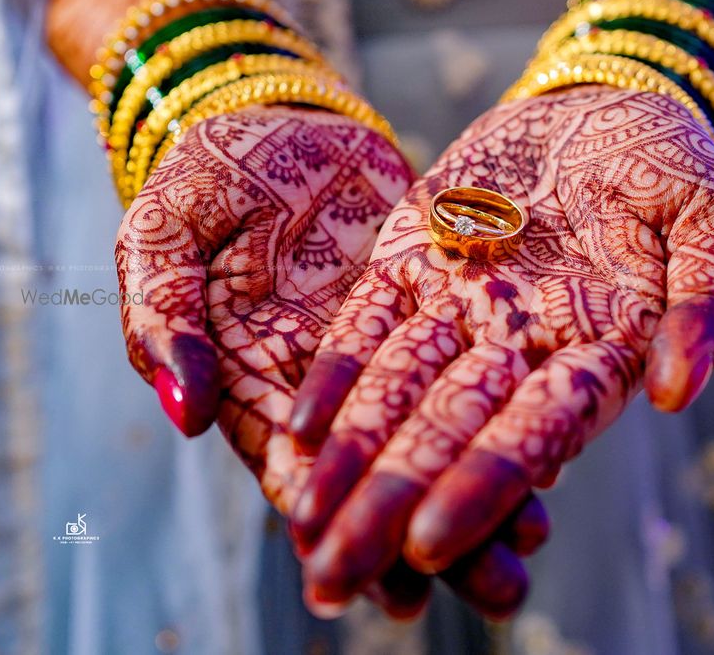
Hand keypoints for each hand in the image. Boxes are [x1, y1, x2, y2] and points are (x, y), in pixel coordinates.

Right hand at [114, 105, 546, 617]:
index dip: (344, 529)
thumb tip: (186, 413)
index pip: (301, 472)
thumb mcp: (163, 235)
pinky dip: (501, 409)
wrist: (276, 122)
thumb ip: (164, 320)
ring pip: (434, 431)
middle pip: (382, 471)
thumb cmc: (203, 176)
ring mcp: (386, 346)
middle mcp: (329, 382)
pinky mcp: (431, 304)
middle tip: (497, 591)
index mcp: (258, 378)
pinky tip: (550, 454)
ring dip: (478, 489)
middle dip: (432, 535)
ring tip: (532, 545)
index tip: (389, 587)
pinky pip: (468, 367)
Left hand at [288, 86, 713, 603]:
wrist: (603, 108)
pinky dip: (337, 377)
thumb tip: (677, 392)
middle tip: (334, 579)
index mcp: (595, 354)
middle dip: (391, 506)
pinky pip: (369, 327)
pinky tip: (300, 430)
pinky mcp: (413, 264)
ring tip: (301, 525)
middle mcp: (518, 349)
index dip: (483, 487)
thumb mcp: (713, 217)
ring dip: (349, 460)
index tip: (430, 545)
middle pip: (448, 435)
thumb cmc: (672, 165)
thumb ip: (708, 301)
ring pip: (397, 395)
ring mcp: (460, 309)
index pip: (534, 434)